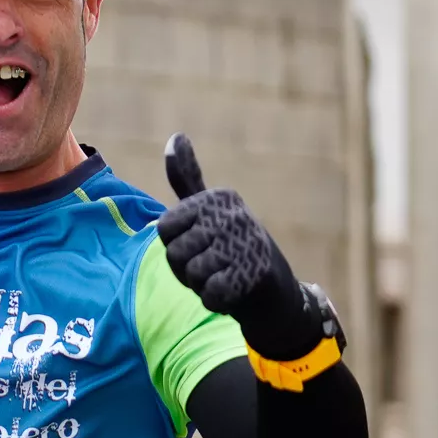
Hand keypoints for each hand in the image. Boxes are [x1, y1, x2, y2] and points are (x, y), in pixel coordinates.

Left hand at [155, 134, 326, 358]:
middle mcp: (234, 214)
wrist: (275, 291)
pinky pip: (210, 295)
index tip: (198, 245)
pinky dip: (217, 301)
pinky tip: (234, 291)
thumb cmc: (233, 249)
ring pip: (191, 276)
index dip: (175, 247)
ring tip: (224, 276)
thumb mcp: (208, 211)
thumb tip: (175, 136)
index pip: (163, 230)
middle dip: (186, 271)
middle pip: (175, 255)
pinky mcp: (255, 274)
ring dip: (202, 286)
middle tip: (213, 266)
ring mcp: (247, 242)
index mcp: (218, 198)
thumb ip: (187, 179)